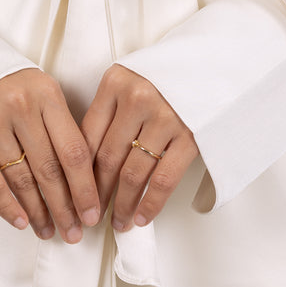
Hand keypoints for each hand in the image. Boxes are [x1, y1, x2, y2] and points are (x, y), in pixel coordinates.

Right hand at [0, 67, 100, 243]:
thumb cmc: (11, 85)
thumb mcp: (42, 91)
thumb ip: (62, 126)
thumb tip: (85, 178)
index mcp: (45, 93)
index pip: (73, 149)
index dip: (85, 187)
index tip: (93, 212)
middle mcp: (19, 106)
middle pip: (49, 169)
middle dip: (65, 208)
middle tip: (74, 232)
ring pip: (22, 180)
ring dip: (38, 212)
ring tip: (50, 230)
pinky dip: (8, 207)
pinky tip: (21, 221)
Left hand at [80, 64, 198, 231]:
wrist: (209, 65)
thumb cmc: (162, 77)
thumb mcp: (127, 81)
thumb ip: (107, 112)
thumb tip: (85, 163)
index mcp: (115, 82)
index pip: (88, 136)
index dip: (79, 171)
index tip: (76, 193)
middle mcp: (137, 97)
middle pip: (109, 157)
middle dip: (98, 193)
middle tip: (92, 214)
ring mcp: (165, 116)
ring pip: (134, 173)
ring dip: (123, 204)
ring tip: (118, 221)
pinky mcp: (189, 135)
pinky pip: (164, 179)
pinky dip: (151, 204)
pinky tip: (142, 217)